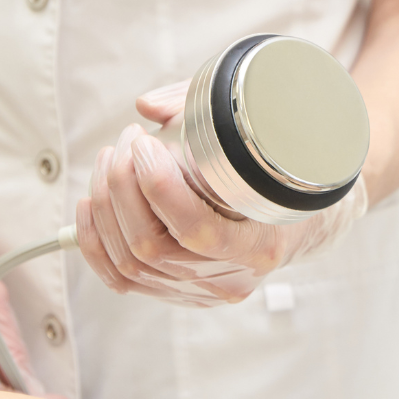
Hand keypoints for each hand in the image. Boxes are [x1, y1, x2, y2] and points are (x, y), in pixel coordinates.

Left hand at [76, 81, 367, 306]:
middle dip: (123, 187)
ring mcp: (203, 291)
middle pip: (152, 248)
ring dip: (107, 205)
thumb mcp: (261, 137)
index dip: (158, 186)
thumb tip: (148, 107)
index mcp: (265, 244)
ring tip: (112, 159)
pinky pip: (122, 279)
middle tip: (128, 142)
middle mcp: (233, 278)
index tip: (146, 142)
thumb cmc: (282, 174)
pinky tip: (92, 203)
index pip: (197, 231)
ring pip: (130, 263)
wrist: (306, 218)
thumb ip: (206, 113)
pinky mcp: (179, 291)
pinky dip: (96, 240)